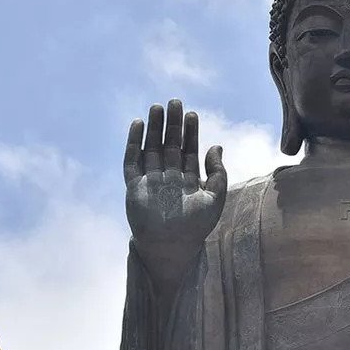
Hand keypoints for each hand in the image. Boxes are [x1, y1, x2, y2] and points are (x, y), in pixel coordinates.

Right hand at [124, 99, 226, 284]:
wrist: (171, 247)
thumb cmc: (195, 226)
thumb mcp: (215, 198)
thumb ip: (218, 172)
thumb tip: (216, 145)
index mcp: (188, 179)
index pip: (188, 149)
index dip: (190, 132)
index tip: (192, 114)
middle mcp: (168, 177)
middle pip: (169, 144)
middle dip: (172, 124)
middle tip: (175, 102)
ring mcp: (150, 180)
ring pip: (151, 148)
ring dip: (154, 128)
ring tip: (157, 107)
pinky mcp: (134, 186)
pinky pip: (132, 161)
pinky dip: (134, 143)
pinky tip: (138, 125)